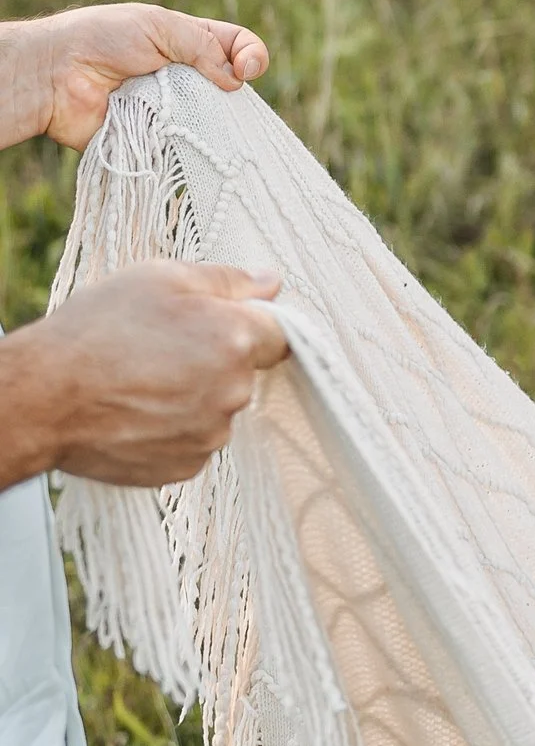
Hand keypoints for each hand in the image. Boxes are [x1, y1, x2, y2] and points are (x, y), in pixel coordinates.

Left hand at [0, 5, 269, 153]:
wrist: (55, 75)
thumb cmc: (102, 39)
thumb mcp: (158, 27)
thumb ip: (202, 47)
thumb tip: (237, 81)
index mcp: (189, 44)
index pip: (237, 47)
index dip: (252, 56)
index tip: (246, 72)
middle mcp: (184, 78)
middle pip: (231, 90)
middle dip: (234, 96)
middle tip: (223, 99)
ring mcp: (171, 111)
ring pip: (213, 123)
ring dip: (213, 124)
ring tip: (200, 122)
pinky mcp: (155, 140)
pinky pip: (185, 149)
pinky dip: (191, 148)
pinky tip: (190, 145)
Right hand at [0, 265, 288, 486]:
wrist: (43, 399)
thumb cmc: (95, 333)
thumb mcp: (160, 279)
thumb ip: (227, 281)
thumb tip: (271, 283)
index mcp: (235, 340)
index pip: (281, 334)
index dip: (251, 324)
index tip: (220, 323)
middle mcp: (233, 392)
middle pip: (245, 372)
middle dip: (214, 358)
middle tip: (161, 347)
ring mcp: (211, 435)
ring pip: (216, 408)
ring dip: (192, 395)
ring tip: (140, 380)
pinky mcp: (186, 467)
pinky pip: (193, 440)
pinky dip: (172, 427)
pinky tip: (135, 410)